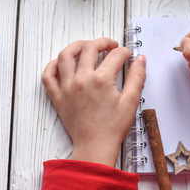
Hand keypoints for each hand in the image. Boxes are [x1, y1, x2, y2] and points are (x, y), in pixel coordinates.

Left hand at [42, 38, 145, 166]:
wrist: (95, 146)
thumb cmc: (112, 127)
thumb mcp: (131, 101)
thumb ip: (137, 77)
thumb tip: (140, 59)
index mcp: (101, 80)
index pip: (115, 56)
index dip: (124, 52)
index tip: (128, 55)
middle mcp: (82, 80)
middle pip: (89, 48)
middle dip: (102, 42)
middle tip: (110, 45)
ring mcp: (67, 87)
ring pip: (65, 56)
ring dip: (76, 46)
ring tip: (86, 46)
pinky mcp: (58, 97)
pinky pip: (48, 76)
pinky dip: (52, 65)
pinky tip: (62, 63)